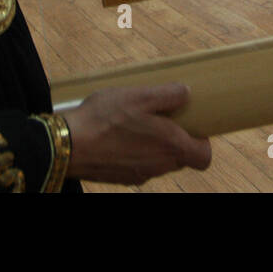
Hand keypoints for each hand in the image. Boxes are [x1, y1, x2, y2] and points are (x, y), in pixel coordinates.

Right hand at [62, 82, 211, 185]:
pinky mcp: (122, 178)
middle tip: (159, 117)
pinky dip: (135, 153)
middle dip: (175, 139)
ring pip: (159, 161)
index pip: (203, 157)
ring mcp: (140, 175)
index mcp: (171, 147)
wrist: (68, 145)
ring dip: (154, 146)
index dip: (201, 141)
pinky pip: (139, 165)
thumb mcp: (140, 95)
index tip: (189, 124)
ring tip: (134, 124)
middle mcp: (159, 166)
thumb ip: (169, 94)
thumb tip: (187, 93)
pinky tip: (118, 137)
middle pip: (180, 158)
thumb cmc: (106, 118)